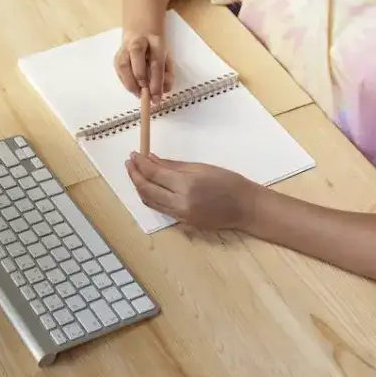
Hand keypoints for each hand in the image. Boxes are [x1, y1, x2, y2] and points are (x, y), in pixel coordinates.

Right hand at [114, 30, 173, 102]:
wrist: (141, 33)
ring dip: (131, 83)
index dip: (156, 81)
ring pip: (124, 65)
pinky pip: (118, 71)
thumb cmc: (156, 50)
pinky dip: (125, 82)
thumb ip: (167, 74)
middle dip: (141, 77)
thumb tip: (163, 91)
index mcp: (156, 42)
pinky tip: (133, 88)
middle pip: (137, 56)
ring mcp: (125, 48)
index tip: (157, 97)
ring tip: (139, 93)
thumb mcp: (167, 59)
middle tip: (145, 93)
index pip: (156, 62)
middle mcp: (138, 42)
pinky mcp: (117, 56)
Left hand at [125, 152, 257, 230]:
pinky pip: (160, 209)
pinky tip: (149, 187)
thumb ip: (173, 165)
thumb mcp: (200, 167)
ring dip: (139, 187)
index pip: (154, 173)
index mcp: (186, 185)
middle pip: (146, 189)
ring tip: (135, 173)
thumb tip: (151, 159)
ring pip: (150, 202)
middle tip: (130, 162)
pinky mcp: (182, 223)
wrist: (245, 207)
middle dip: (134, 175)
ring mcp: (180, 215)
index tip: (134, 154)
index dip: (140, 163)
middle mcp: (179, 203)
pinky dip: (150, 197)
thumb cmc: (227, 182)